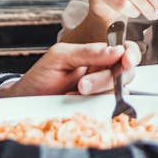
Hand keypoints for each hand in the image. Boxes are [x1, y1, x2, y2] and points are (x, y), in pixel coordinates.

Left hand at [0, 39, 140, 97]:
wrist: (27, 102)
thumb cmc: (41, 77)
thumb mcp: (60, 57)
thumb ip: (88, 52)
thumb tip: (116, 50)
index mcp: (97, 55)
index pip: (124, 50)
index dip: (130, 54)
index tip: (126, 59)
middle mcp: (103, 72)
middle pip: (126, 72)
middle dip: (106, 78)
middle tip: (83, 83)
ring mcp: (102, 91)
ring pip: (120, 90)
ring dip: (98, 91)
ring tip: (75, 92)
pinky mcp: (98, 107)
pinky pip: (110, 106)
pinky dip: (95, 104)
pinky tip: (77, 101)